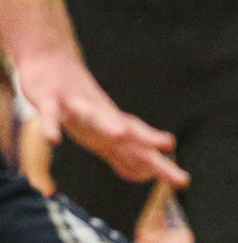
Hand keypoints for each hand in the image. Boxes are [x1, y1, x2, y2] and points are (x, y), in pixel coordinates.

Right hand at [17, 56, 185, 187]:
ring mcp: (76, 105)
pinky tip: (53, 140)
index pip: (140, 146)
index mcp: (113, 126)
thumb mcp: (101, 132)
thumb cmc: (78, 103)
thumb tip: (144, 174)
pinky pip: (50, 115)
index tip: (181, 181)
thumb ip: (120, 154)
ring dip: (107, 124)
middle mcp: (102, 117)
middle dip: (150, 144)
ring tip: (121, 133)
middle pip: (129, 134)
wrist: (52, 61)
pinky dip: (51, 127)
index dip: (157, 163)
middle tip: (169, 161)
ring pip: (94, 117)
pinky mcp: (50, 98)